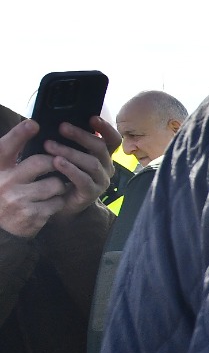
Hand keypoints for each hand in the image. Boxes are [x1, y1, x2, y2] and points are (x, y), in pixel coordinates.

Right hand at [0, 120, 71, 238]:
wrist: (0, 229)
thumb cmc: (5, 194)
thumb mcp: (3, 174)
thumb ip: (13, 158)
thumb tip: (31, 131)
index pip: (5, 147)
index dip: (19, 134)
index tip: (33, 124)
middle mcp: (5, 182)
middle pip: (40, 163)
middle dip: (54, 163)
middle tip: (56, 165)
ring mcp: (18, 200)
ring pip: (55, 184)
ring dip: (59, 185)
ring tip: (52, 188)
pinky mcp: (32, 215)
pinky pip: (58, 202)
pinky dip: (57, 202)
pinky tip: (48, 204)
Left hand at [44, 116, 118, 215]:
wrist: (60, 202)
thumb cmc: (63, 174)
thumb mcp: (69, 155)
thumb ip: (69, 141)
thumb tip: (58, 121)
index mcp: (103, 155)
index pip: (112, 139)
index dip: (105, 128)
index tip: (92, 118)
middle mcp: (106, 167)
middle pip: (100, 148)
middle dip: (80, 136)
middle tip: (61, 127)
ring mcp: (101, 181)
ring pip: (91, 163)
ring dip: (70, 152)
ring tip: (49, 145)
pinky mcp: (91, 193)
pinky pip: (83, 179)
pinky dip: (70, 169)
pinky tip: (57, 162)